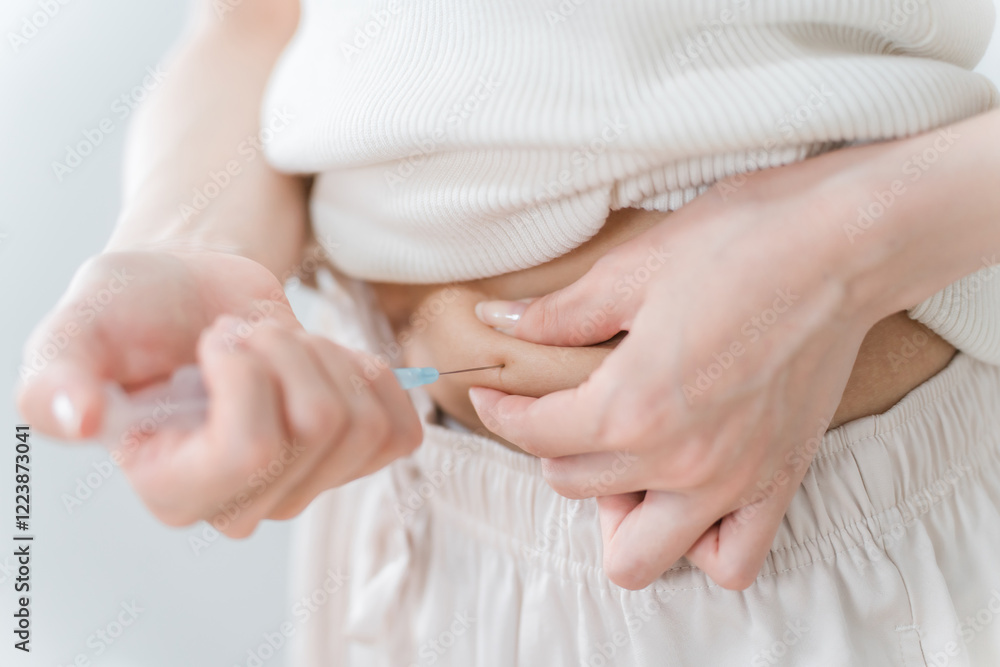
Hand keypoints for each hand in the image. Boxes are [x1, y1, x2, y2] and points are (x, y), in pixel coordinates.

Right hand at [18, 250, 421, 533]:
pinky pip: (401, 429)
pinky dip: (371, 376)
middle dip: (287, 349)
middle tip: (246, 336)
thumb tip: (74, 419)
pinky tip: (325, 363)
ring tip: (279, 346)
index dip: (248, 370)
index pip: (252, 448)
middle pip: (320, 426)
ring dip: (325, 356)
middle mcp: (244, 505)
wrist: (194, 297)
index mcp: (174, 490)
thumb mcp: (78, 331)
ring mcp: (306, 487)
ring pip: (364, 421)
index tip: (215, 340)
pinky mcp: (353, 457)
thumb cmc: (136, 314)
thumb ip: (56, 378)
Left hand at [469, 166, 877, 589]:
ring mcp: (732, 483)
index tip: (495, 393)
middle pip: (574, 486)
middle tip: (566, 408)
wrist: (843, 244)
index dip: (502, 412)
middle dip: (553, 448)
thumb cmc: (740, 243)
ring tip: (621, 463)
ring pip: (639, 555)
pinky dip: (699, 546)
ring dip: (614, 515)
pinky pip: (732, 560)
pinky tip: (687, 497)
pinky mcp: (778, 483)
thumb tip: (496, 323)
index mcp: (631, 407)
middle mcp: (678, 461)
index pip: (536, 436)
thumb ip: (560, 314)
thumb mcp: (633, 269)